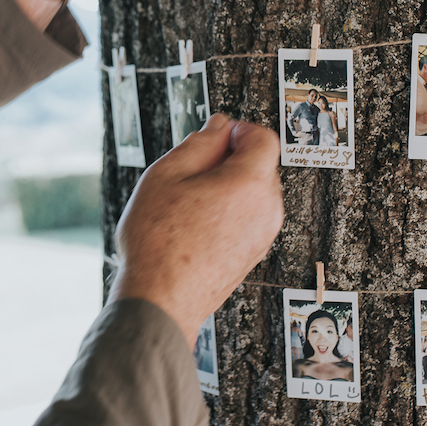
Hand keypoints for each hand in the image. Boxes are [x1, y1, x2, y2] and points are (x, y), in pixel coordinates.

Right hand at [108, 114, 283, 346]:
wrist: (160, 298)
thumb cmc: (159, 242)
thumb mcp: (167, 174)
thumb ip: (199, 142)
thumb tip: (218, 127)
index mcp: (251, 184)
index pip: (263, 138)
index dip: (237, 130)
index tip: (215, 136)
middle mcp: (267, 210)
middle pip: (259, 166)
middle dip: (229, 159)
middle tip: (190, 171)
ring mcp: (263, 236)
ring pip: (253, 193)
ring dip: (226, 188)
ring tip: (187, 203)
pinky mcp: (253, 254)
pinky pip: (248, 218)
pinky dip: (227, 212)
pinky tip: (193, 224)